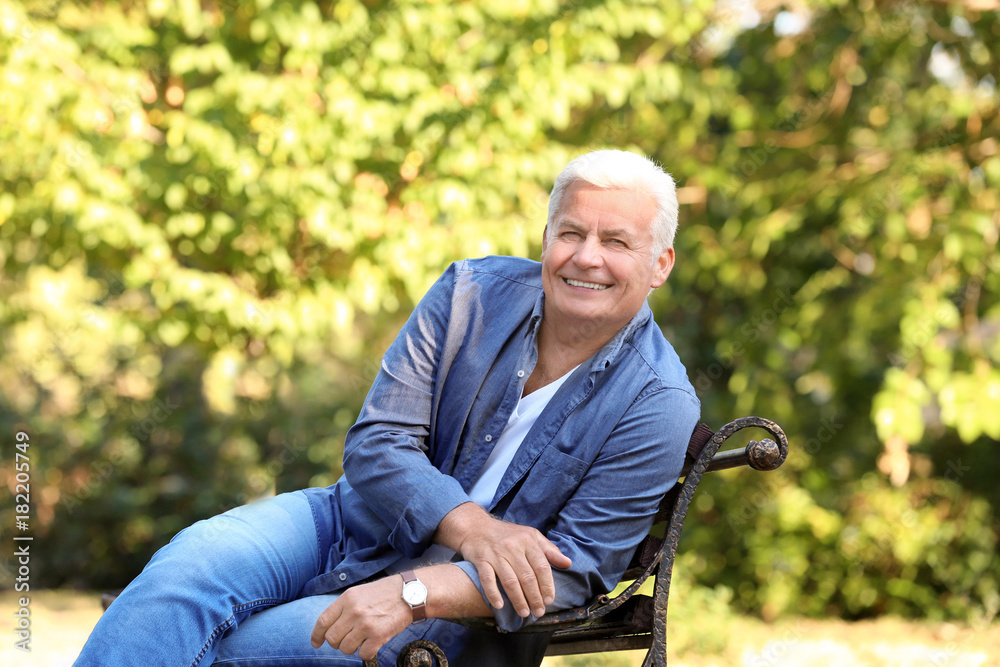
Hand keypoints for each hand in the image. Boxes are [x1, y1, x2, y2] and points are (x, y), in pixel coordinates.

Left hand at [310, 576, 410, 660]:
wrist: (410, 593)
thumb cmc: (384, 593)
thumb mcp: (359, 592)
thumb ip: (343, 607)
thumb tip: (328, 627)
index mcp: (347, 599)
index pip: (323, 621)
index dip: (317, 635)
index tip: (316, 643)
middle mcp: (354, 611)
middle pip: (333, 638)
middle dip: (338, 642)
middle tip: (348, 638)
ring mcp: (366, 624)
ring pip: (346, 649)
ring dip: (352, 648)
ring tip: (363, 638)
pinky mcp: (379, 636)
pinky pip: (363, 654)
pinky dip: (366, 652)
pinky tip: (373, 643)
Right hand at [438, 504, 571, 617]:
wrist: (476, 526)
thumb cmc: (507, 534)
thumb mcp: (531, 536)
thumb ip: (549, 550)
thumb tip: (568, 563)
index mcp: (528, 540)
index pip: (542, 566)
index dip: (547, 585)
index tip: (549, 600)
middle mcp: (513, 546)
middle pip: (527, 576)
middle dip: (535, 597)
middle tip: (539, 612)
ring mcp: (496, 553)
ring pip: (510, 581)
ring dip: (518, 600)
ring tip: (524, 612)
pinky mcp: (481, 559)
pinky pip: (487, 579)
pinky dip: (493, 593)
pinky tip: (500, 605)